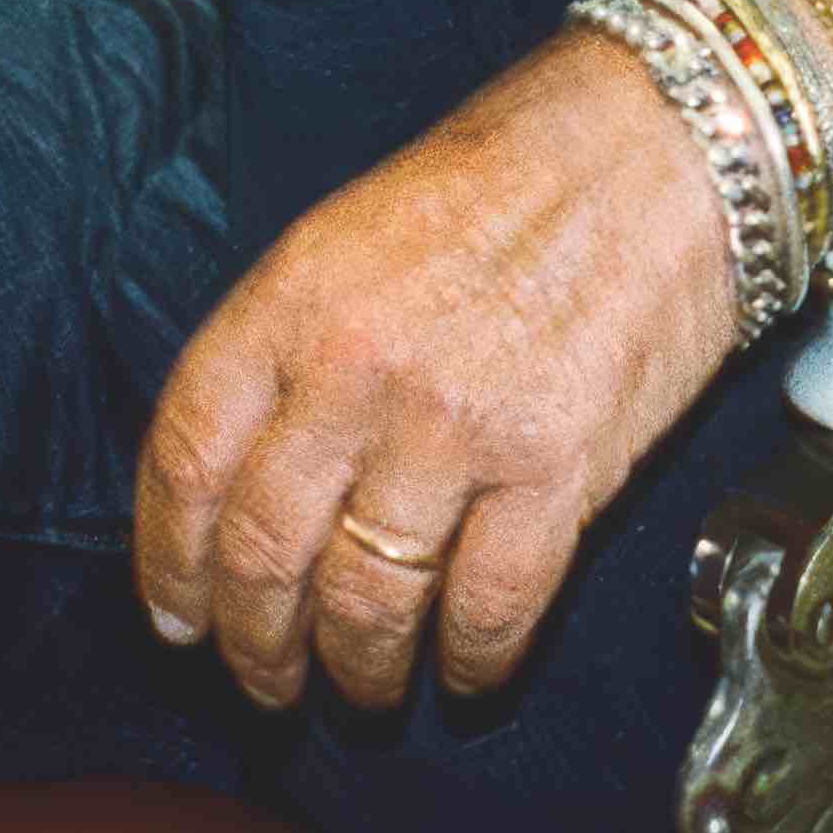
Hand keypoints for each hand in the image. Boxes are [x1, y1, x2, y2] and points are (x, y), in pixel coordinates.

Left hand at [132, 25, 751, 709]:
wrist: (662, 143)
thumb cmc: (511, 176)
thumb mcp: (352, 231)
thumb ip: (290, 346)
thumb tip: (245, 476)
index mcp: (293, 300)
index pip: (189, 459)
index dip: (170, 560)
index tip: (178, 616)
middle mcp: (360, 368)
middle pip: (265, 551)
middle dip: (255, 641)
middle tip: (264, 678)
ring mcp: (458, 427)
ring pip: (367, 601)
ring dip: (356, 669)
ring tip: (360, 688)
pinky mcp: (558, 471)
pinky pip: (491, 609)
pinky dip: (472, 662)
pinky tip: (466, 674)